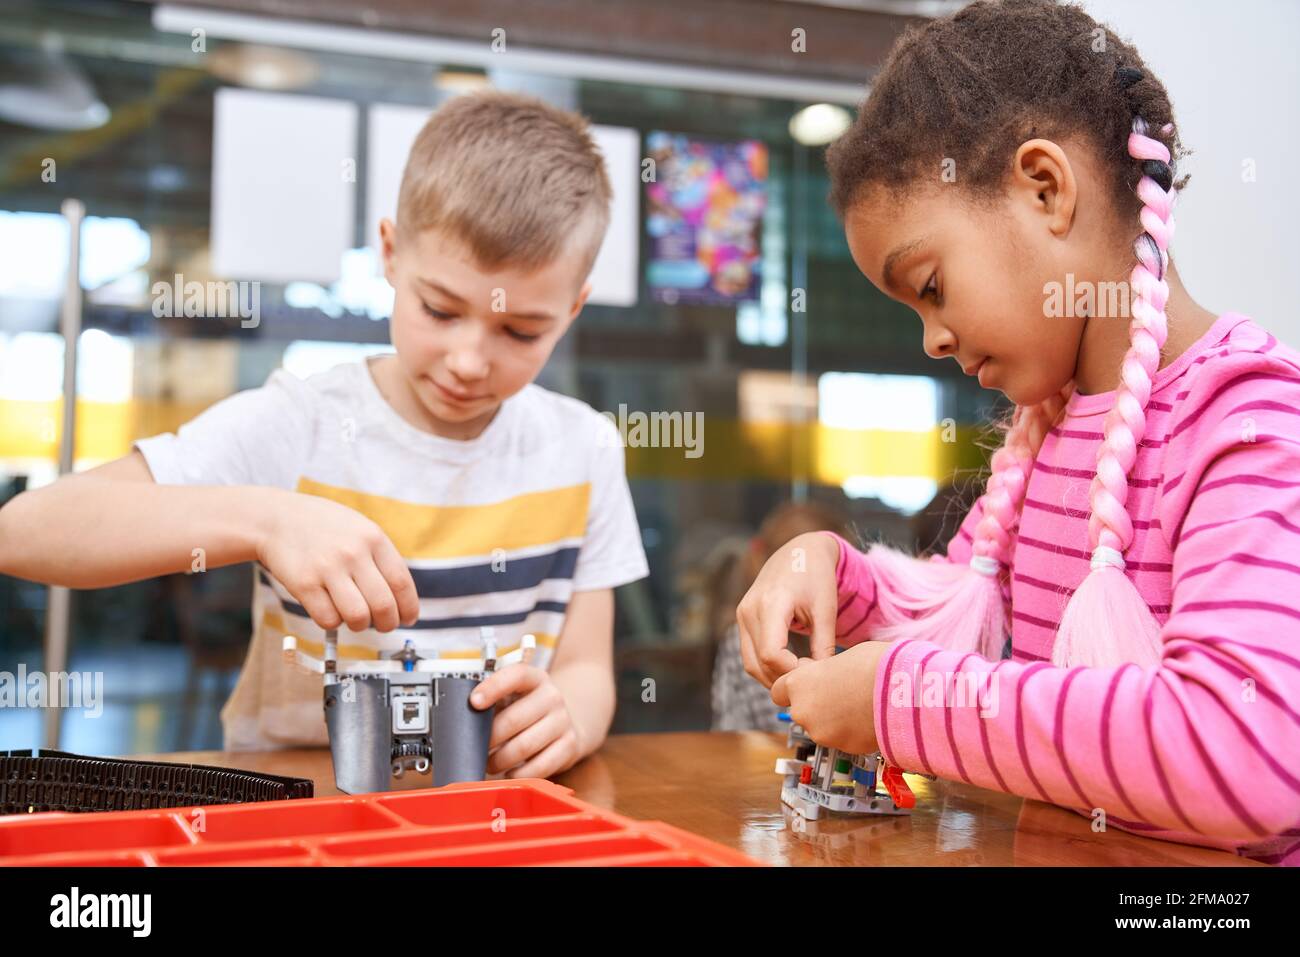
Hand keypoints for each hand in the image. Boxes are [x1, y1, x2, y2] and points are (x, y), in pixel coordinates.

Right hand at [255, 491, 419, 632]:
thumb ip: (380, 557)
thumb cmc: (322, 527)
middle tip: (383, 625)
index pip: (401, 583)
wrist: (275, 518)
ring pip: (358, 617)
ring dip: (360, 625)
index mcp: (373, 538)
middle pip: (383, 605)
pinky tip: (330, 610)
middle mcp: (353, 553)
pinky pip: (328, 619)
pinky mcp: (304, 584)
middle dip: (387, 623)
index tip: (407, 619)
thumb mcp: (359, 528)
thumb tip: (401, 598)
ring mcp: (328, 568)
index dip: (408, 608)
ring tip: (355, 618)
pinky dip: (333, 623)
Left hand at [471, 664, 581, 778]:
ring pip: (523, 747)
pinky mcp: (569, 746)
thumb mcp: (514, 697)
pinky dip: (519, 774)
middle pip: (513, 719)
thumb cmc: (528, 710)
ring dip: (499, 760)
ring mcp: (563, 721)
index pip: (516, 676)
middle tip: (476, 747)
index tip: (473, 702)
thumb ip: (493, 701)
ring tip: (490, 763)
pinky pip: (539, 767)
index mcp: (535, 678)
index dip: (493, 687)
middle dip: (489, 738)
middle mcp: (552, 697)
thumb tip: (464, 720)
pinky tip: (510, 772)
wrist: (564, 723)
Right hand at [736, 530, 840, 687]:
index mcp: (771, 604)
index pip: (771, 654)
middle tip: (812, 678)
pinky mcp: (743, 619)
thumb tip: (821, 680)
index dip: (793, 671)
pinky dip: (767, 667)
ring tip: (801, 675)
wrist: (799, 552)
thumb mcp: (826, 610)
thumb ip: (824, 645)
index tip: (815, 669)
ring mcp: (742, 615)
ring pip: (750, 664)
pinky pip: (750, 654)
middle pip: (758, 664)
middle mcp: (749, 610)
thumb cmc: (817, 577)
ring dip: (774, 677)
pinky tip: (790, 666)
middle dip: (785, 678)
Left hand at [770, 641, 892, 754]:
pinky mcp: (843, 748)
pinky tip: (868, 717)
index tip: (808, 684)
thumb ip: (825, 671)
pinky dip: (850, 732)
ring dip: (833, 720)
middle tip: (840, 693)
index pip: (778, 691)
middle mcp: (803, 711)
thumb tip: (828, 676)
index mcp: (798, 684)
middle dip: (815, 704)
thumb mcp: (843, 657)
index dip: (793, 688)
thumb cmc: (875, 665)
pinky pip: (841, 739)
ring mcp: (822, 734)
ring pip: (821, 727)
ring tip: (859, 704)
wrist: (903, 692)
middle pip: (801, 710)